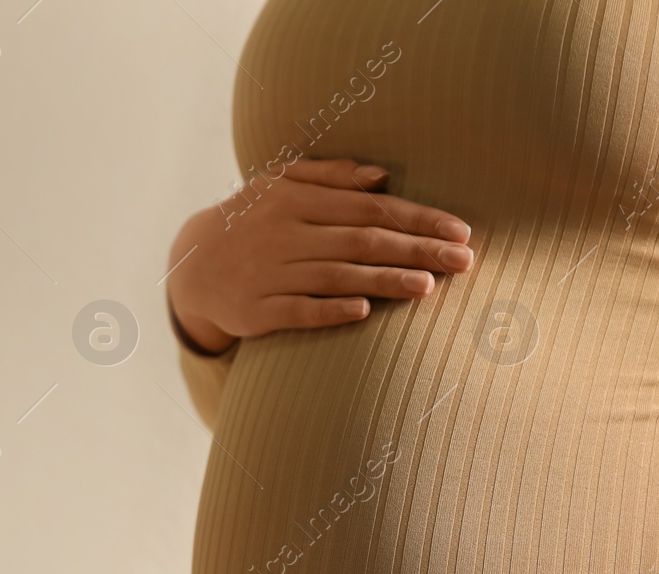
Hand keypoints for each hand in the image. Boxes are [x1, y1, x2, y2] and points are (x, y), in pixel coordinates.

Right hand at [166, 157, 473, 353]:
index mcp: (297, 200)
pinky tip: (364, 313)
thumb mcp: (281, 184)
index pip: (370, 208)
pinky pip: (298, 311)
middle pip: (362, 241)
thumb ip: (331, 177)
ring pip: (336, 276)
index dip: (417, 218)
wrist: (194, 266)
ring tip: (429, 286)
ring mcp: (270, 274)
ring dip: (384, 281)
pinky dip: (330, 310)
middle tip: (464, 261)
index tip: (459, 230)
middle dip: (416, 249)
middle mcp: (285, 234)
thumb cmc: (253, 221)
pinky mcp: (257, 312)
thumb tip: (383, 176)